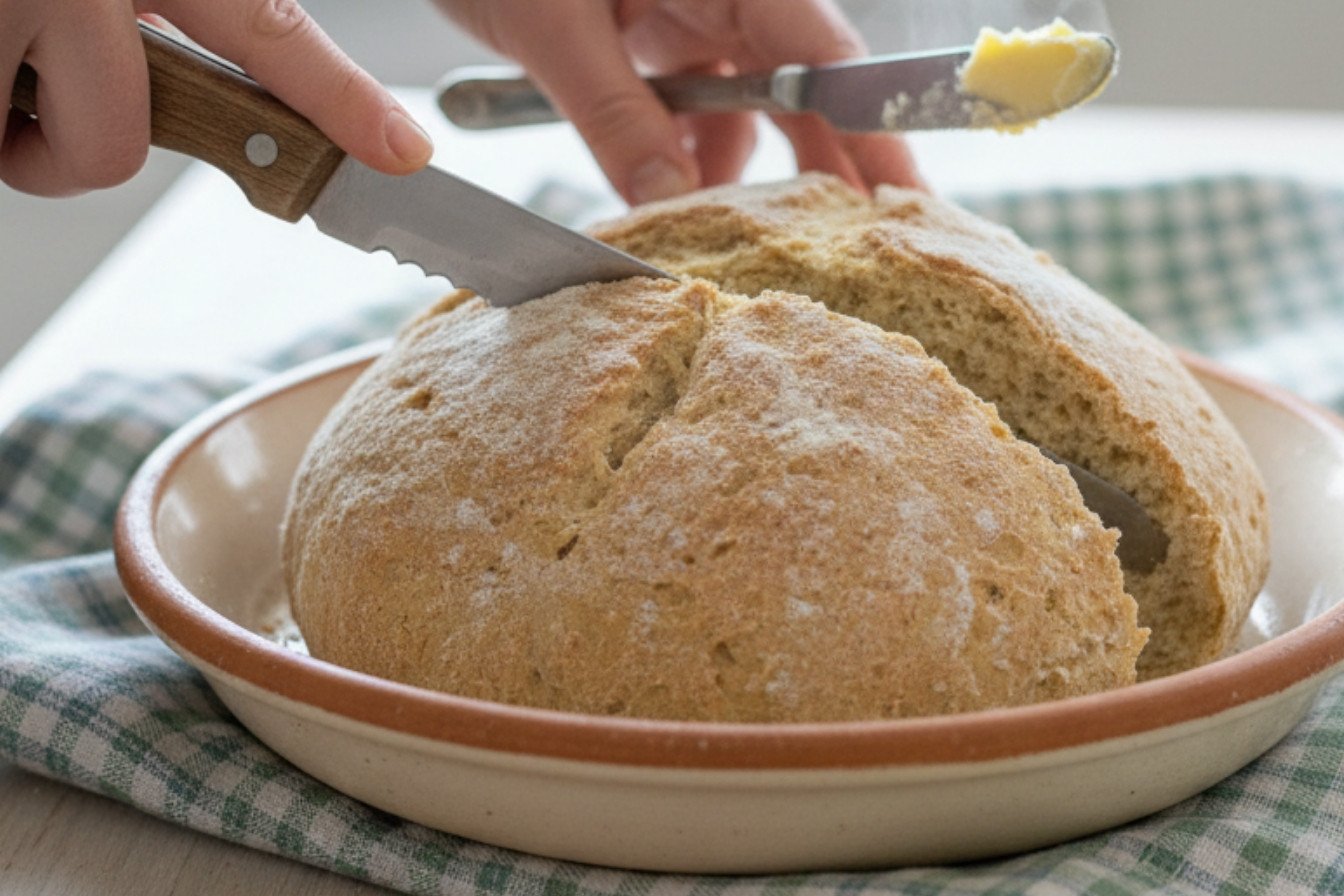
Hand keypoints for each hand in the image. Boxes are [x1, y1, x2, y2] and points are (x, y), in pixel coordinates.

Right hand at [2, 0, 433, 196]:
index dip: (338, 97)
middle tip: (24, 80)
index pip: (260, 26)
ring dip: (5, 128)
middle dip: (72, 138)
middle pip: (117, 144)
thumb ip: (153, 9)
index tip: (403, 153)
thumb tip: (160, 90)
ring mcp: (5, 1)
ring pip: (46, 154)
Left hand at [436, 0, 923, 203]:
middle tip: (864, 258)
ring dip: (743, 177)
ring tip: (752, 251)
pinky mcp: (655, 34)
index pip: (822, 55)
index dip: (872, 131)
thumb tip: (669, 205)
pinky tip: (676, 204)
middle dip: (829, 172)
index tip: (904, 204)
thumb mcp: (554, 29)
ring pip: (748, 108)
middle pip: (804, 91)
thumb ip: (616, 116)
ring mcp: (692, 15)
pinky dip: (687, 156)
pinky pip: (693, 105)